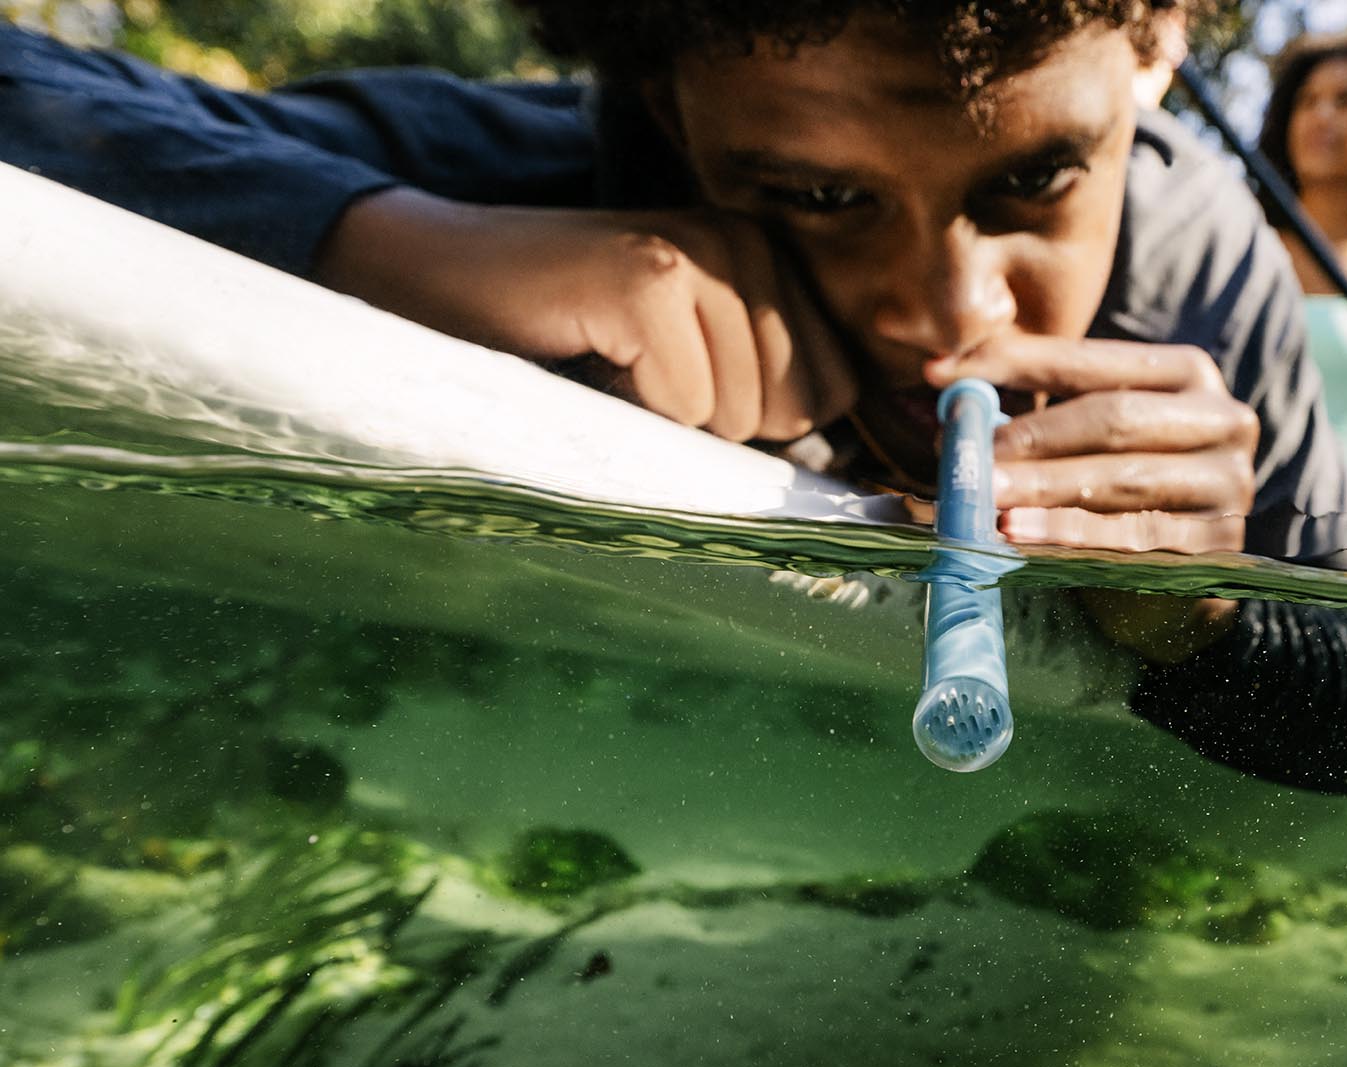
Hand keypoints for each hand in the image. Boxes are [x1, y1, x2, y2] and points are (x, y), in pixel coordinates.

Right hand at [320, 189, 855, 440]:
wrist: (435, 283)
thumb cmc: (565, 343)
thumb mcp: (685, 369)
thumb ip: (765, 402)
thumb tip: (843, 474)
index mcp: (769, 261)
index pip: (835, 392)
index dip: (761, 424)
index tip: (683, 389)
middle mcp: (747, 244)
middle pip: (797, 409)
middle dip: (716, 424)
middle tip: (641, 376)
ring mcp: (698, 254)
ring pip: (741, 413)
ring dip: (666, 418)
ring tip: (611, 362)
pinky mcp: (647, 280)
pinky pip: (686, 406)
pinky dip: (632, 411)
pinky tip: (585, 355)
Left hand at [925, 334, 1256, 554]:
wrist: (1181, 575)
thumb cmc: (1122, 491)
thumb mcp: (1087, 437)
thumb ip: (1035, 405)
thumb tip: (943, 379)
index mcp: (1189, 374)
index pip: (1090, 361)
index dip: (1013, 364)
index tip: (940, 375)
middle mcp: (1223, 420)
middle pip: (1113, 419)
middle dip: (1031, 435)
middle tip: (964, 450)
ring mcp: (1227, 484)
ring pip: (1119, 480)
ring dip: (1040, 487)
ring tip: (982, 495)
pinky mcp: (1218, 545)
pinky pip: (1129, 537)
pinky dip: (1066, 534)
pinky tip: (1016, 533)